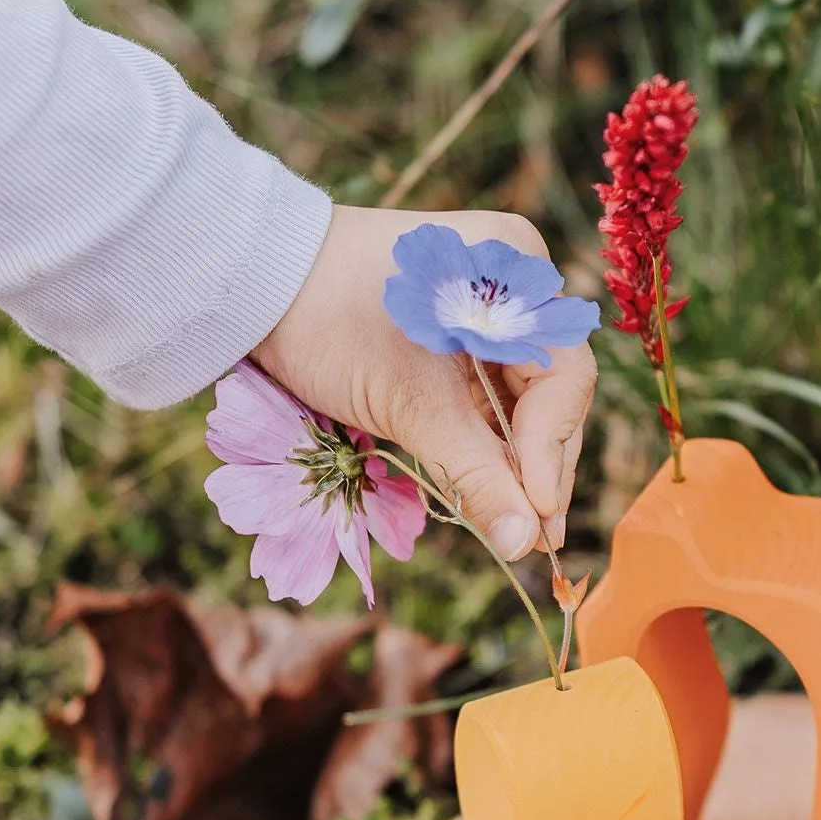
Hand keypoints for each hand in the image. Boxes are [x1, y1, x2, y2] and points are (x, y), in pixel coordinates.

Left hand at [256, 205, 597, 560]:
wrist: (255, 284)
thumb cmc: (331, 324)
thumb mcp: (408, 405)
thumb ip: (475, 475)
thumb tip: (524, 545)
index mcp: (517, 274)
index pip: (565, 377)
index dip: (553, 450)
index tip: (538, 515)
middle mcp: (516, 290)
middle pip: (553, 394)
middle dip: (542, 468)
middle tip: (537, 540)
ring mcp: (490, 316)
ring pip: (526, 406)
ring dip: (520, 468)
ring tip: (520, 530)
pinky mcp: (462, 345)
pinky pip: (493, 403)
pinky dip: (491, 449)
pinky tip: (494, 497)